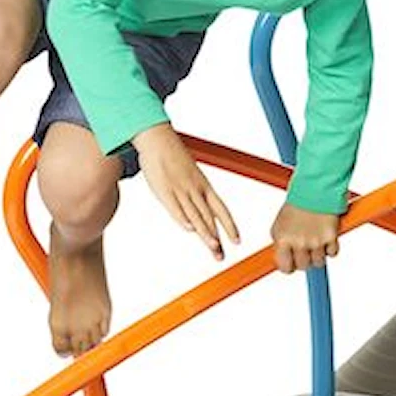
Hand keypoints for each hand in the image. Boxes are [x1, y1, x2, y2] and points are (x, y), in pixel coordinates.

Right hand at [133, 124, 239, 260]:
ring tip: (213, 248)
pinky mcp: (164, 190)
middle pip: (209, 218)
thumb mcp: (190, 176)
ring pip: (196, 215)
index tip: (237, 241)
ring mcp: (180, 190)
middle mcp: (195, 189)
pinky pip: (175, 207)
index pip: (222, 209)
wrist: (158, 140)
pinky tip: (190, 229)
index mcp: (204, 185)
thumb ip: (195, 196)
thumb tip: (195, 219)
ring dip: (205, 233)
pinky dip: (183, 219)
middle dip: (216, 239)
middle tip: (221, 256)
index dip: (230, 226)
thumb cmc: (173, 158)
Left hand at [271, 202, 340, 272]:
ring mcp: (316, 241)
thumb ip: (281, 244)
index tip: (291, 263)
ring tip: (315, 242)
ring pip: (318, 262)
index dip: (289, 266)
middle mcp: (299, 243)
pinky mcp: (331, 237)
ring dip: (318, 255)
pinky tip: (325, 237)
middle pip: (303, 267)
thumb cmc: (296, 206)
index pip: (285, 268)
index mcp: (283, 240)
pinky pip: (332, 253)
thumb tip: (283, 260)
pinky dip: (331, 248)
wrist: (314, 190)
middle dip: (304, 260)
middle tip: (305, 249)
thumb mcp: (280, 225)